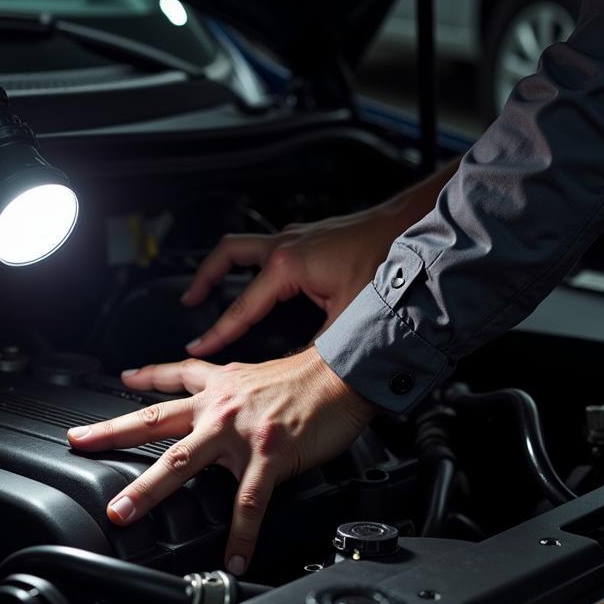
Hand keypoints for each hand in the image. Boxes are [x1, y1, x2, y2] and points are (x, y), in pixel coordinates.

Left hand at [66, 347, 375, 573]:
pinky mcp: (268, 454)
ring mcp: (239, 432)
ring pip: (182, 463)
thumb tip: (224, 412)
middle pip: (155, 422)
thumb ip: (235, 393)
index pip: (173, 379)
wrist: (347, 373)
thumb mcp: (261, 374)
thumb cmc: (311, 378)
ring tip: (124, 514)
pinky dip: (240, 534)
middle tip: (79, 443)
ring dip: (149, 491)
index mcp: (220, 386)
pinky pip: (247, 502)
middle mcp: (220, 406)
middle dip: (112, 434)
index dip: (143, 378)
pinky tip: (232, 555)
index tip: (119, 381)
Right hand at [180, 158, 458, 357]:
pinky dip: (255, 265)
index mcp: (288, 265)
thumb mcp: (350, 318)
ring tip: (213, 287)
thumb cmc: (388, 261)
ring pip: (246, 247)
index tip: (199, 347)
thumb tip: (301, 376)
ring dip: (226, 267)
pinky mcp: (311, 237)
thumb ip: (320, 348)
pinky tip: (263, 281)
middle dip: (204, 278)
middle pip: (228, 255)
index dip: (218, 331)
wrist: (414, 227)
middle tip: (190, 301)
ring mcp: (298, 238)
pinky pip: (269, 249)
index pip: (242, 305)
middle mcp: (287, 245)